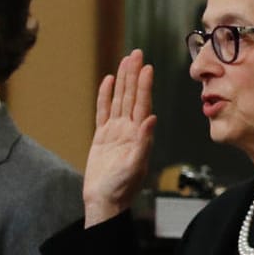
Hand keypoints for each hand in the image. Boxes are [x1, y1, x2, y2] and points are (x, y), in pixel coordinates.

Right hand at [82, 50, 155, 227]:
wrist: (105, 201)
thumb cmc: (122, 188)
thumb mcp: (135, 165)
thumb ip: (143, 142)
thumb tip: (152, 119)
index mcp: (138, 134)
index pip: (142, 103)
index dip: (144, 85)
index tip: (147, 66)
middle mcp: (128, 129)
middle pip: (131, 96)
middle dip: (134, 74)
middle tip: (137, 53)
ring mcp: (115, 131)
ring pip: (118, 100)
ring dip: (122, 80)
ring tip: (125, 61)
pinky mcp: (102, 137)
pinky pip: (103, 112)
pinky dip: (105, 96)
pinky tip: (108, 82)